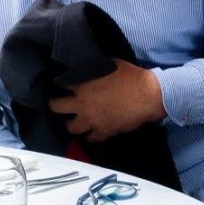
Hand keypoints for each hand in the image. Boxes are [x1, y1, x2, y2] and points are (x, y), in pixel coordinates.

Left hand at [51, 61, 165, 142]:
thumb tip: (93, 69)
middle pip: (57, 107)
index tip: (65, 85)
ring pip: (72, 128)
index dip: (63, 84)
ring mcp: (92, 121)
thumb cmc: (131, 77)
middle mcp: (83, 105)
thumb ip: (97, 70)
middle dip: (55, 105)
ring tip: (75, 121)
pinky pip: (91, 139)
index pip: (63, 85)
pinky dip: (91, 136)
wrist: (147, 96)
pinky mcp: (104, 132)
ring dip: (72, 124)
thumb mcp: (111, 65)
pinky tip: (92, 132)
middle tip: (58, 104)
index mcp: (83, 87)